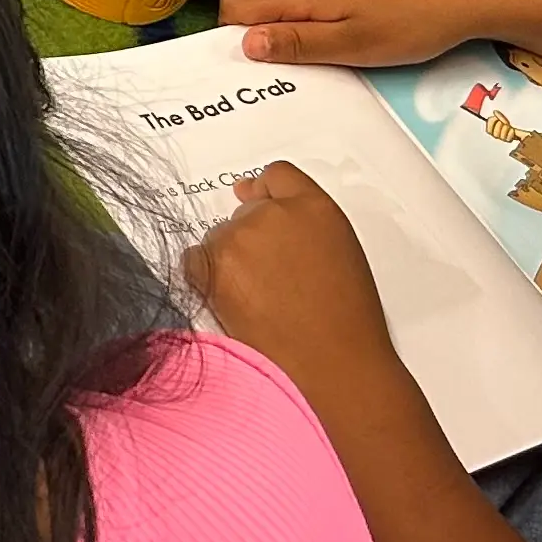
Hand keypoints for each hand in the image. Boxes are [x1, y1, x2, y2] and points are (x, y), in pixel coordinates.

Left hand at [182, 161, 396, 394]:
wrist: (335, 366)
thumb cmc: (347, 320)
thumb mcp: (339, 251)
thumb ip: (302, 221)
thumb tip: (250, 197)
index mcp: (314, 207)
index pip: (276, 175)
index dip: (267, 193)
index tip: (260, 204)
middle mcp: (272, 214)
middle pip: (245, 211)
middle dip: (252, 237)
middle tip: (273, 280)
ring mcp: (238, 239)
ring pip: (219, 238)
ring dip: (230, 261)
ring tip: (262, 300)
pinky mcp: (211, 269)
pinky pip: (194, 261)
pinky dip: (207, 278)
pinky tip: (235, 303)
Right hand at [224, 0, 506, 69]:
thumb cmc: (414, 23)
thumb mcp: (354, 46)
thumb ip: (297, 44)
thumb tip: (246, 44)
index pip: (236, 6)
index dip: (234, 37)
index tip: (254, 67)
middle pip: (261, 4)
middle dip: (267, 38)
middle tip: (296, 72)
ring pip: (291, 1)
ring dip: (296, 29)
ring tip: (330, 57)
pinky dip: (321, 18)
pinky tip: (355, 34)